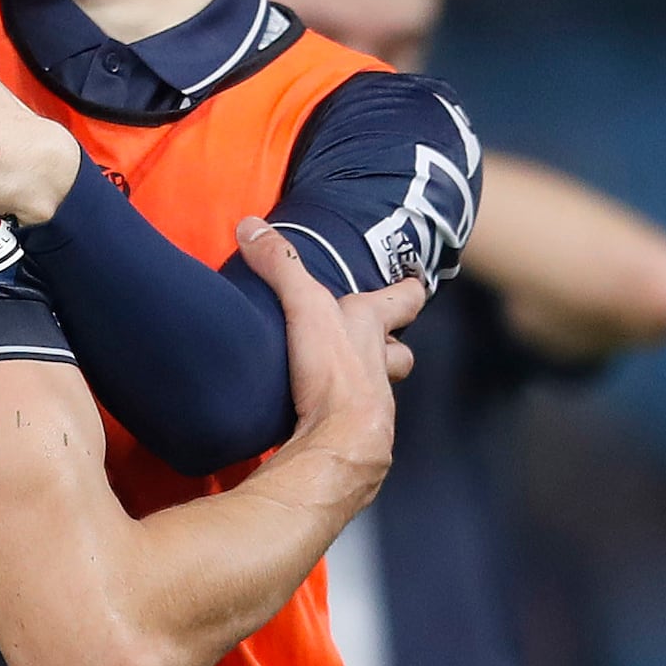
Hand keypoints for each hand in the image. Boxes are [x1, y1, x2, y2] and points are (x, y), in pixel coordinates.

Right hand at [253, 218, 421, 491]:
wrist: (341, 439)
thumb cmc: (333, 369)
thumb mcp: (304, 305)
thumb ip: (280, 266)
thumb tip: (249, 225)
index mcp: (370, 329)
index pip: (402, 300)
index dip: (409, 290)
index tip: (416, 282)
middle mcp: (378, 365)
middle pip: (400, 351)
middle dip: (394, 344)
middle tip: (384, 338)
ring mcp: (370, 403)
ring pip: (380, 387)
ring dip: (368, 382)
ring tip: (345, 381)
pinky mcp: (352, 436)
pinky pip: (350, 421)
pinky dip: (339, 417)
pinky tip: (319, 418)